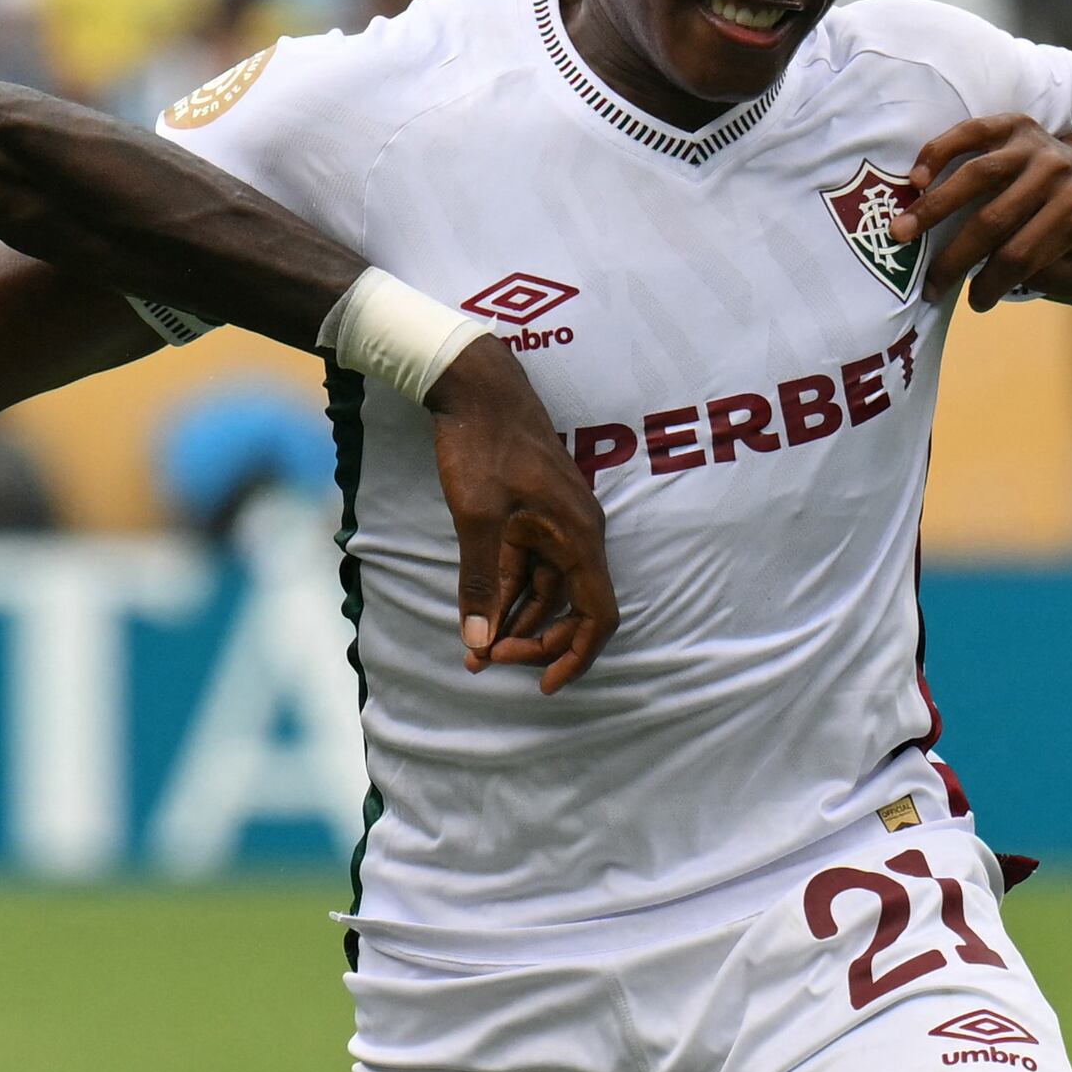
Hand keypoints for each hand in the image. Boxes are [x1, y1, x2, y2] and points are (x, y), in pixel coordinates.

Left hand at [425, 343, 616, 694]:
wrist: (475, 384)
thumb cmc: (482, 443)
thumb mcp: (477, 517)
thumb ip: (479, 581)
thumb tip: (480, 641)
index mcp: (578, 535)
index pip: (597, 613)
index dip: (577, 656)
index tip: (544, 686)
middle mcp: (576, 534)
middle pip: (570, 609)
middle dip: (533, 642)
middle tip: (486, 660)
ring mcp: (554, 525)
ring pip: (544, 592)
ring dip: (514, 622)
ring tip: (474, 649)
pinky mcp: (532, 518)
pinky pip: (527, 569)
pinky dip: (505, 594)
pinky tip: (477, 615)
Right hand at [897, 112, 1071, 311]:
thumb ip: (1054, 278)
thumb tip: (1009, 277)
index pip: (1023, 256)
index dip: (993, 284)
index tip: (974, 303)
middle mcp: (1055, 173)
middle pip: (994, 220)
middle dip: (955, 257)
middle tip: (927, 284)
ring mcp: (1034, 144)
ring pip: (976, 175)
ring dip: (934, 207)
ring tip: (901, 232)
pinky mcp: (1014, 124)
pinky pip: (971, 132)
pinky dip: (939, 152)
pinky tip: (915, 179)